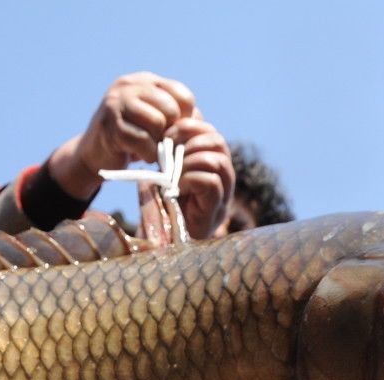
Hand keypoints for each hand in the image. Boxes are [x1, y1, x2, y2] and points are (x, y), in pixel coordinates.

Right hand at [48, 72, 195, 199]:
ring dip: (159, 144)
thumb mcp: (156, 121)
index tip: (174, 133)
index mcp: (145, 80)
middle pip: (171, 108)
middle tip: (162, 144)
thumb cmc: (132, 138)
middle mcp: (129, 85)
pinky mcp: (110, 125)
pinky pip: (142, 141)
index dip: (185, 119)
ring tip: (151, 149)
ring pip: (157, 122)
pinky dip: (148, 154)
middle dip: (171, 132)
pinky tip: (142, 156)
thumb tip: (197, 122)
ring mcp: (117, 103)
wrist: (95, 154)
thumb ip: (179, 118)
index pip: (182, 95)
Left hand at [168, 115, 233, 238]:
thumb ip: (167, 159)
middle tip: (169, 150)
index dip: (191, 127)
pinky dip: (191, 179)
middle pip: (218, 142)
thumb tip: (165, 136)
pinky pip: (212, 183)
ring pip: (217, 160)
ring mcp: (222, 196)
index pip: (211, 133)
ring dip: (190, 161)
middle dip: (191, 140)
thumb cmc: (160, 212)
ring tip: (174, 175)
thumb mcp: (162, 179)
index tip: (167, 134)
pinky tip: (177, 189)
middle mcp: (222, 179)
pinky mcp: (215, 211)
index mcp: (210, 166)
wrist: (161, 248)